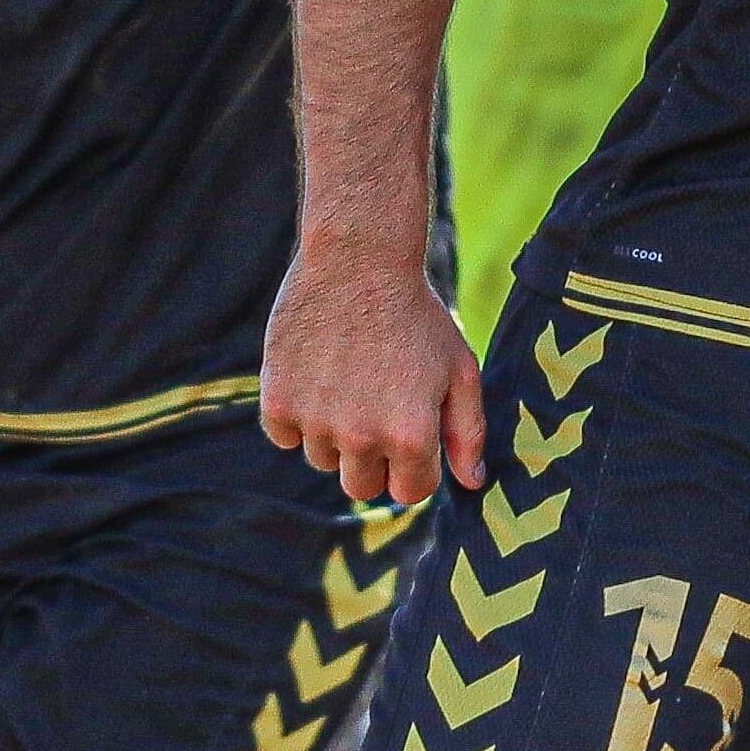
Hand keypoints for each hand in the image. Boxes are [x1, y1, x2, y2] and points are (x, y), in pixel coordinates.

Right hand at [259, 236, 483, 504]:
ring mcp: (315, 421)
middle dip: (375, 459)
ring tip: (349, 379)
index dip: (415, 466)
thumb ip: (468, 433)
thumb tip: (471, 483)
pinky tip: (317, 375)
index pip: (410, 492)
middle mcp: (361, 438)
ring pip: (323, 459)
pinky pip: (285, 436)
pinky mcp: (278, 401)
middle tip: (378, 406)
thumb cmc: (417, 314)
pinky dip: (298, 415)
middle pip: (362, 487)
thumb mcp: (460, 369)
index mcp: (411, 436)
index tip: (412, 432)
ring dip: (335, 434)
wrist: (358, 259)